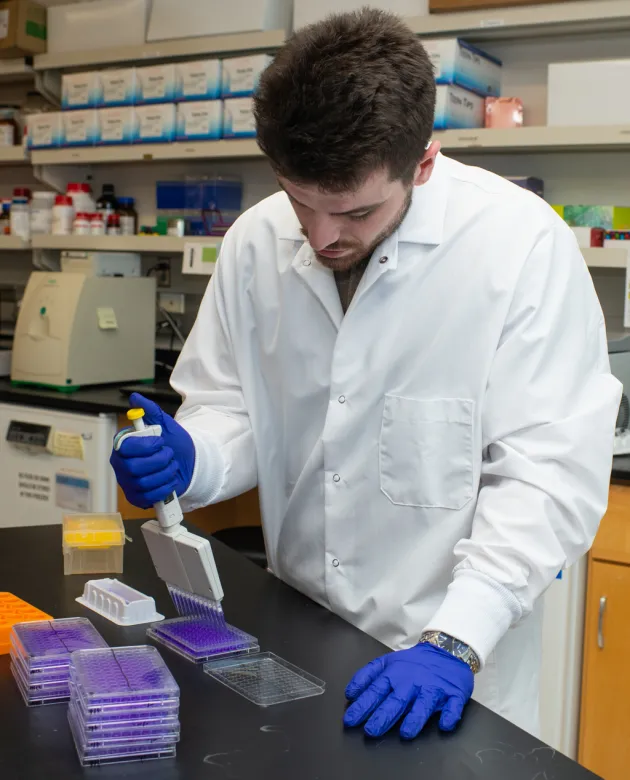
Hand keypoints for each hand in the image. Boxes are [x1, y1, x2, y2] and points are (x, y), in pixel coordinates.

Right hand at [110, 393, 194, 507]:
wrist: (189, 463)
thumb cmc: (174, 443)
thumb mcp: (166, 424)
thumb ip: (150, 410)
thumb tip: (135, 398)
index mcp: (124, 445)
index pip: (125, 447)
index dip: (146, 446)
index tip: (160, 442)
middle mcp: (122, 464)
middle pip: (134, 467)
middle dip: (159, 461)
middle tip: (170, 455)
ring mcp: (128, 483)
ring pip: (144, 483)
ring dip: (165, 473)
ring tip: (172, 466)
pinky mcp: (137, 498)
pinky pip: (149, 497)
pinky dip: (165, 487)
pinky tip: (170, 480)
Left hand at [344, 643, 473, 739]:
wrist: (446, 650)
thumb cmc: (413, 663)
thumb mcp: (387, 662)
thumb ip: (368, 676)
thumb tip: (350, 693)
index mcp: (394, 674)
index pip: (376, 690)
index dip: (363, 705)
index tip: (351, 720)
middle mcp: (412, 682)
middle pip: (397, 700)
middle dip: (383, 715)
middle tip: (371, 730)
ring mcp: (433, 688)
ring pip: (424, 704)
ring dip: (415, 718)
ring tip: (406, 732)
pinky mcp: (454, 694)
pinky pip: (453, 706)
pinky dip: (450, 715)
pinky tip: (445, 724)